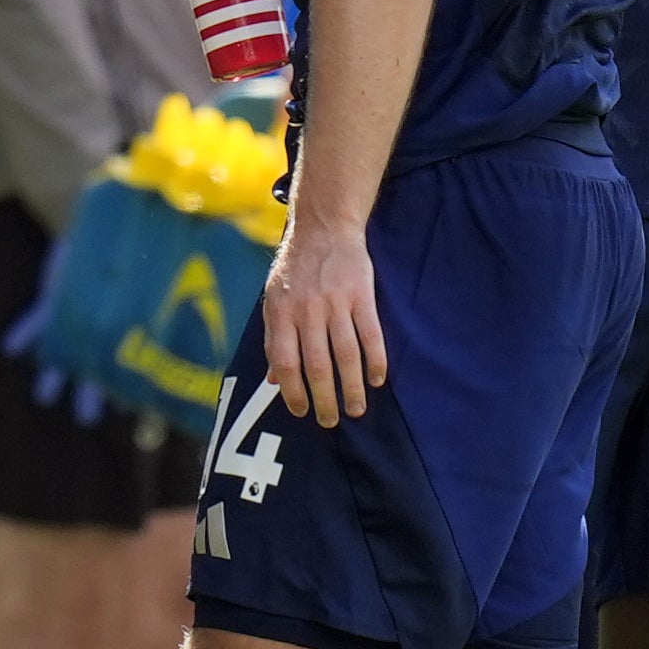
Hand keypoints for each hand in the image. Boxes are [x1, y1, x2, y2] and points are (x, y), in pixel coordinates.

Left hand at [260, 215, 385, 424]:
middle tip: (331, 420)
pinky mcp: (361, 295)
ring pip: (346, 356)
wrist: (323, 228)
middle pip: (317, 366)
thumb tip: (273, 381)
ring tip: (355, 409)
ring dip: (352, 387)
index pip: (285, 363)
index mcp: (281, 313)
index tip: (301, 412)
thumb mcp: (272, 300)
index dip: (292, 392)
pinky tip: (376, 379)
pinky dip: (375, 360)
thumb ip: (272, 339)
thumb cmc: (294, 269)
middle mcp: (307, 311)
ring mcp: (335, 303)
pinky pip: (370, 335)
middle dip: (324, 399)